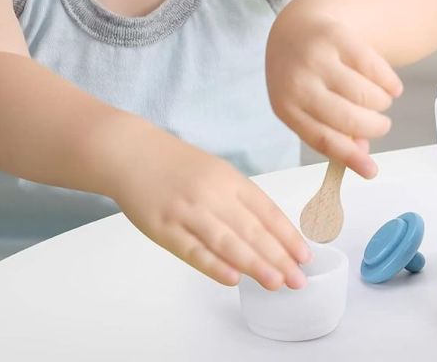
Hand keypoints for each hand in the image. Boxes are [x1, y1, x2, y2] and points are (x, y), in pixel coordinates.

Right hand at [110, 131, 311, 289]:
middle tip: (298, 279)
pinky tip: (234, 279)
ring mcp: (187, 211)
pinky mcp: (163, 228)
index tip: (304, 256)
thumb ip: (243, 201)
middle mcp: (212, 194)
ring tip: (276, 282)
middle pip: (252, 229)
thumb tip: (273, 235)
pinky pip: (193, 251)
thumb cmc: (180, 167)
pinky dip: (214, 266)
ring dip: (254, 265)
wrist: (131, 153)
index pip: (267, 211)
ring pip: (227, 242)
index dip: (288, 236)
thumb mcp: (219, 172)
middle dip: (279, 257)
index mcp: (231, 180)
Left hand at [266, 13, 402, 177]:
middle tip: (382, 125)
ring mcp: (317, 58)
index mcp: (286, 107)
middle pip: (348, 118)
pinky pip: (375, 67)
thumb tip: (362, 156)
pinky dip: (390, 82)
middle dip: (375, 127)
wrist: (294, 29)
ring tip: (380, 101)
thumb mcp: (306, 108)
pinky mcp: (336, 36)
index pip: (322, 138)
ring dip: (382, 103)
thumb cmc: (303, 78)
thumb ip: (333, 134)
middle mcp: (298, 82)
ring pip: (365, 94)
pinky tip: (391, 87)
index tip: (372, 172)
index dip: (350, 158)